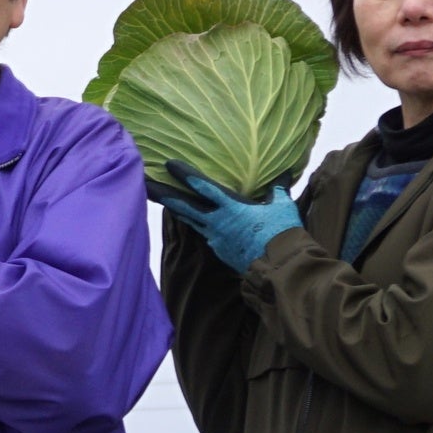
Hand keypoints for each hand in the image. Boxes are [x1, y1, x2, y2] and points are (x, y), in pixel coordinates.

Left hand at [171, 173, 303, 273]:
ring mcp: (216, 238)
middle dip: (165, 195)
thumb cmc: (282, 234)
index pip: (204, 187)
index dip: (186, 175)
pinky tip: (196, 222)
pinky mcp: (219, 251)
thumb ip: (278, 189)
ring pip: (192, 221)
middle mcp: (218, 223)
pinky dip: (200, 226)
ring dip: (178, 210)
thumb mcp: (282, 207)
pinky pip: (206, 234)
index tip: (169, 165)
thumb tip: (285, 173)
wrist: (279, 267)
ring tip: (163, 201)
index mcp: (232, 208)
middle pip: (185, 206)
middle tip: (147, 186)